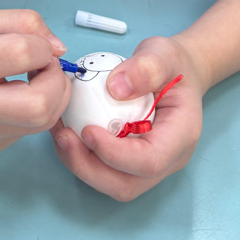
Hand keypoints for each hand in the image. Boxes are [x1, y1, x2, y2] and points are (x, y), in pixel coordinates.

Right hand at [0, 9, 71, 153]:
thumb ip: (16, 22)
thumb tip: (57, 47)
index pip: (18, 54)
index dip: (41, 45)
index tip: (38, 42)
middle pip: (38, 104)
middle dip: (55, 79)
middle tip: (46, 64)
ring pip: (42, 121)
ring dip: (54, 93)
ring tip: (37, 75)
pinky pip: (32, 128)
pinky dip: (40, 106)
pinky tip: (22, 92)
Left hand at [50, 36, 205, 200]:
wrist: (176, 71)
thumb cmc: (173, 63)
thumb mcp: (163, 54)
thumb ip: (146, 67)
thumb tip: (116, 88)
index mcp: (180, 137)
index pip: (150, 162)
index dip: (115, 154)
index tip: (87, 129)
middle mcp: (167, 160)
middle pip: (126, 185)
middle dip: (89, 168)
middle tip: (63, 137)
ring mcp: (147, 164)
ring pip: (112, 183)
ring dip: (80, 164)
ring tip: (60, 133)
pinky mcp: (129, 161)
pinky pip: (104, 169)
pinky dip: (81, 156)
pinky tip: (65, 130)